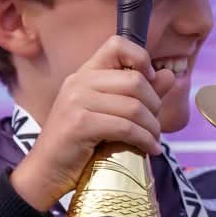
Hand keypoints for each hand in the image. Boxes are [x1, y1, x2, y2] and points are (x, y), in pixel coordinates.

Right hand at [10, 36, 174, 210]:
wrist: (46, 172)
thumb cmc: (79, 144)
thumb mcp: (109, 113)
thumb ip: (140, 94)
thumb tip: (169, 75)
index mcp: (85, 73)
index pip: (117, 44)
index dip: (141, 58)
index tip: (151, 82)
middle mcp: (79, 81)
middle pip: (135, 80)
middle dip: (154, 105)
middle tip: (154, 124)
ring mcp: (76, 101)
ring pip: (134, 106)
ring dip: (152, 127)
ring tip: (153, 140)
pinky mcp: (79, 124)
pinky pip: (125, 127)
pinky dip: (144, 140)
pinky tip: (150, 149)